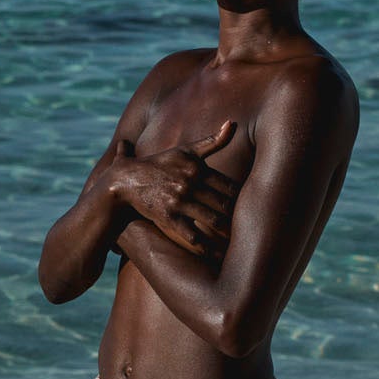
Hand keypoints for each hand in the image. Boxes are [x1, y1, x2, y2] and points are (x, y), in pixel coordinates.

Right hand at [109, 118, 239, 260]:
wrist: (124, 181)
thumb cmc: (157, 164)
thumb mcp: (184, 150)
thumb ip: (212, 141)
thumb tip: (232, 122)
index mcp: (197, 167)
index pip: (230, 185)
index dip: (243, 199)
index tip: (255, 208)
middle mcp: (190, 183)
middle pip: (225, 203)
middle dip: (239, 217)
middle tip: (253, 229)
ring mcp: (180, 201)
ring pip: (214, 220)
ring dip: (228, 233)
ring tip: (239, 243)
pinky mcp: (169, 218)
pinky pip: (194, 236)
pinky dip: (207, 248)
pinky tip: (216, 255)